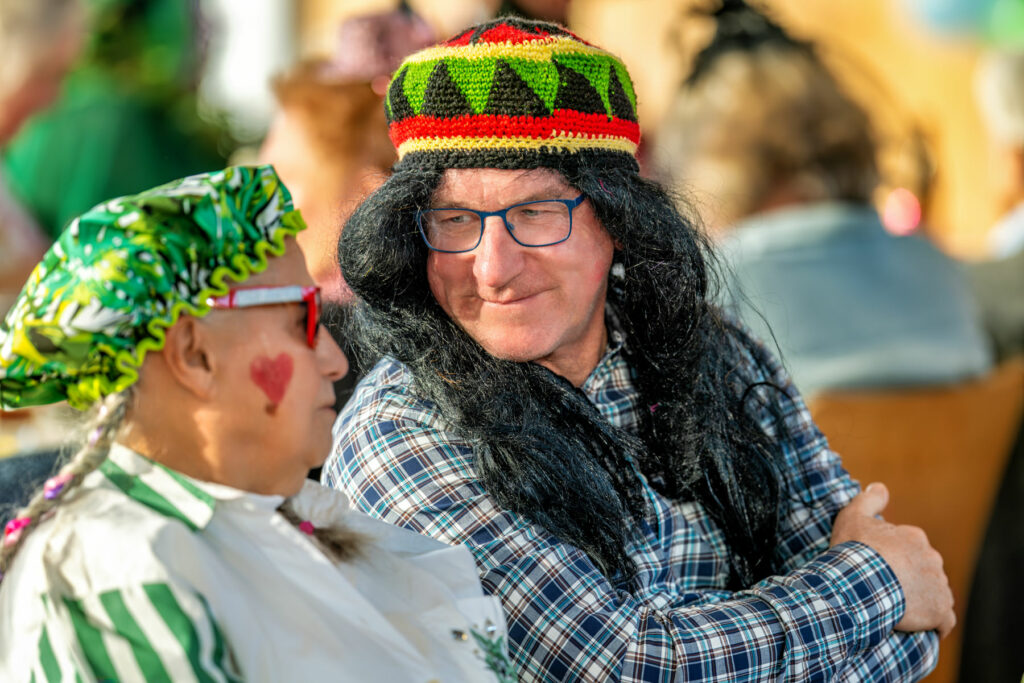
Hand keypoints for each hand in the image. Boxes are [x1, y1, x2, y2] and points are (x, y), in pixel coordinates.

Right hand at [831, 482, 955, 637]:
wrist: (859, 583)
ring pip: (935, 593)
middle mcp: (932, 559)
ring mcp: (939, 586)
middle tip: (887, 588)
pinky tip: (924, 627)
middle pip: (925, 570)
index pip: (910, 548)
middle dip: (911, 578)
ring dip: (923, 600)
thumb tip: (879, 486)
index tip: (879, 567)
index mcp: (914, 537)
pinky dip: (937, 624)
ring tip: (900, 609)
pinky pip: (944, 620)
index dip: (894, 559)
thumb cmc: (854, 551)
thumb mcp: (853, 517)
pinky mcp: (940, 611)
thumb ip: (868, 500)